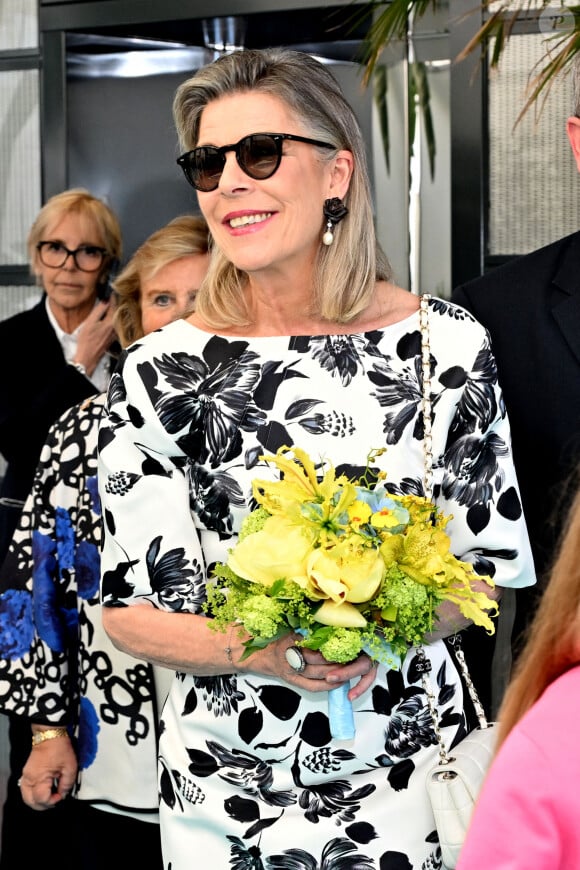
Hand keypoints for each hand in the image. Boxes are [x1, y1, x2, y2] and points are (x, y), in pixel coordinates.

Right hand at [19, 737, 77, 810]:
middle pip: (30, 802)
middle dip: (43, 805)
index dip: (52, 801)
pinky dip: (33, 794)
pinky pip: (26, 789)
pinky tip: (43, 791)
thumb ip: (67, 784)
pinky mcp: (26, 773)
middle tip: (54, 800)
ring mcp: (26, 775)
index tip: (60, 796)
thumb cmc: (59, 748)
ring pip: (26, 797)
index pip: (41, 799)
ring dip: (36, 801)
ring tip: (49, 797)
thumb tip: (63, 794)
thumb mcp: (70, 766)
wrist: (50, 735)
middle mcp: (29, 778)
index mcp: (39, 777)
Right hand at [74, 300, 116, 375]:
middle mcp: (116, 327)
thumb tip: (105, 300)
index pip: (115, 305)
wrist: (88, 357)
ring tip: (111, 302)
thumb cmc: (86, 341)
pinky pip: (115, 323)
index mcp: (111, 322)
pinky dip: (113, 318)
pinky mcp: (113, 337)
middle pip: (118, 311)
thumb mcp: (90, 322)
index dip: (113, 296)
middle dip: (115, 302)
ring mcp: (115, 333)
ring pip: (117, 317)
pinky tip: (108, 316)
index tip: (111, 290)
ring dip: (115, 310)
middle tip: (113, 293)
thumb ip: (99, 310)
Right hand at [246, 634, 377, 700]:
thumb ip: (304, 621)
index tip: (344, 636)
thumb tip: (326, 612)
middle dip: (337, 656)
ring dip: (336, 670)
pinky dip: (328, 685)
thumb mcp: (286, 623)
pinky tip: (339, 681)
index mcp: (289, 637)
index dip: (330, 640)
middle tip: (353, 652)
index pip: (314, 640)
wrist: (257, 654)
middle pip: (318, 658)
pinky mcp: (293, 681)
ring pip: (318, 673)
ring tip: (351, 665)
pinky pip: (313, 686)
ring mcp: (291, 670)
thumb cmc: (273, 636)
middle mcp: (290, 655)